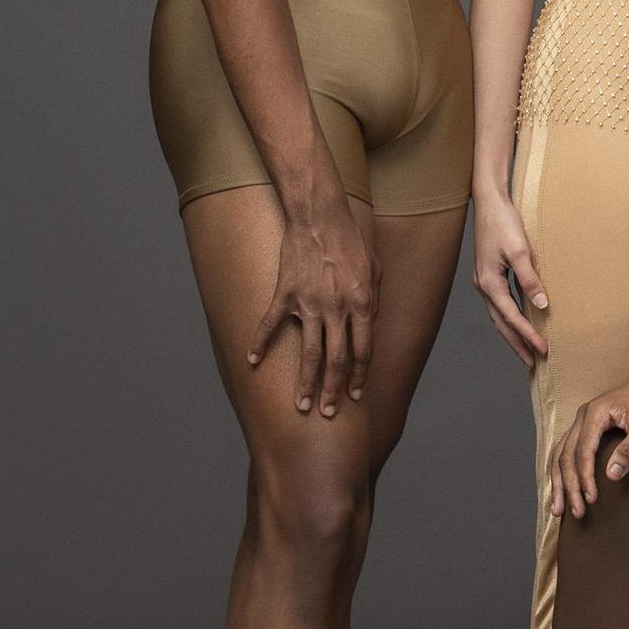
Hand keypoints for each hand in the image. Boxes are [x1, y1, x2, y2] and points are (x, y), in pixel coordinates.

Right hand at [249, 198, 377, 418]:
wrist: (321, 216)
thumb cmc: (352, 242)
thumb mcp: (375, 270)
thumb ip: (374, 301)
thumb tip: (370, 327)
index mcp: (364, 304)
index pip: (364, 351)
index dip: (360, 376)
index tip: (355, 395)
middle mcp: (338, 308)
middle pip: (336, 360)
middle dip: (331, 390)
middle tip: (326, 413)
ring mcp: (310, 303)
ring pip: (308, 352)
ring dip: (304, 382)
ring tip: (300, 404)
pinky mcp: (285, 293)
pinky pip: (270, 324)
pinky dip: (260, 343)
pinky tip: (253, 362)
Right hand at [470, 187, 549, 365]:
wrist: (490, 203)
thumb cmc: (504, 223)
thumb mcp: (521, 251)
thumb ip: (530, 280)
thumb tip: (542, 306)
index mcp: (489, 283)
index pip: (511, 317)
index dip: (527, 335)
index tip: (543, 351)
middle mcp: (484, 286)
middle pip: (501, 323)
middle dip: (517, 344)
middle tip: (532, 364)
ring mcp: (486, 281)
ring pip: (500, 315)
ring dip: (513, 333)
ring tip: (527, 350)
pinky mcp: (491, 275)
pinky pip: (502, 303)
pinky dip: (512, 317)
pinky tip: (523, 321)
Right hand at [553, 373, 628, 517]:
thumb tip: (611, 475)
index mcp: (595, 413)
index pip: (582, 451)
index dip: (584, 478)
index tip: (591, 499)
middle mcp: (583, 415)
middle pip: (566, 455)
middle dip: (568, 487)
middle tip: (575, 512)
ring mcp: (583, 421)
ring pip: (561, 454)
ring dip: (560, 483)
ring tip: (558, 509)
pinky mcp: (589, 427)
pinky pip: (568, 451)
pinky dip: (564, 471)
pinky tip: (563, 488)